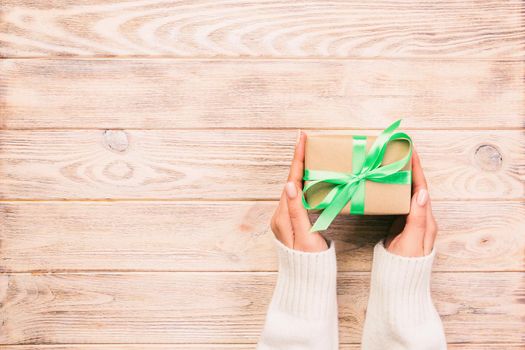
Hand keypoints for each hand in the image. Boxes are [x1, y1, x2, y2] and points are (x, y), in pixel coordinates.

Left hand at [270, 131, 327, 251]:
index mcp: (283, 215)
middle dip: (298, 159)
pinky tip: (309, 177)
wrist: (306, 280)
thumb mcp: (304, 236)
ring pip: (294, 187)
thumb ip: (297, 211)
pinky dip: (303, 183)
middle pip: (291, 180)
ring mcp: (285, 218)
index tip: (301, 139)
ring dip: (300, 170)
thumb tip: (290, 185)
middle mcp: (280, 215)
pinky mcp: (291, 222)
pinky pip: (297, 196)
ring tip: (308, 152)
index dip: (297, 158)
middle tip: (305, 139)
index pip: (292, 180)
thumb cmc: (309, 261)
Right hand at [384, 148, 437, 256]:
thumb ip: (418, 218)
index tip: (410, 149)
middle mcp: (419, 216)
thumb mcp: (412, 241)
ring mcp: (408, 220)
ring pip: (404, 192)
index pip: (422, 187)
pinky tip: (382, 183)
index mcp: (425, 219)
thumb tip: (423, 193)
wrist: (398, 282)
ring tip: (389, 161)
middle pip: (414, 186)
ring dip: (399, 175)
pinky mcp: (398, 224)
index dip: (416, 168)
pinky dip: (390, 188)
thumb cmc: (406, 264)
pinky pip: (396, 201)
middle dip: (407, 167)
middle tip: (397, 150)